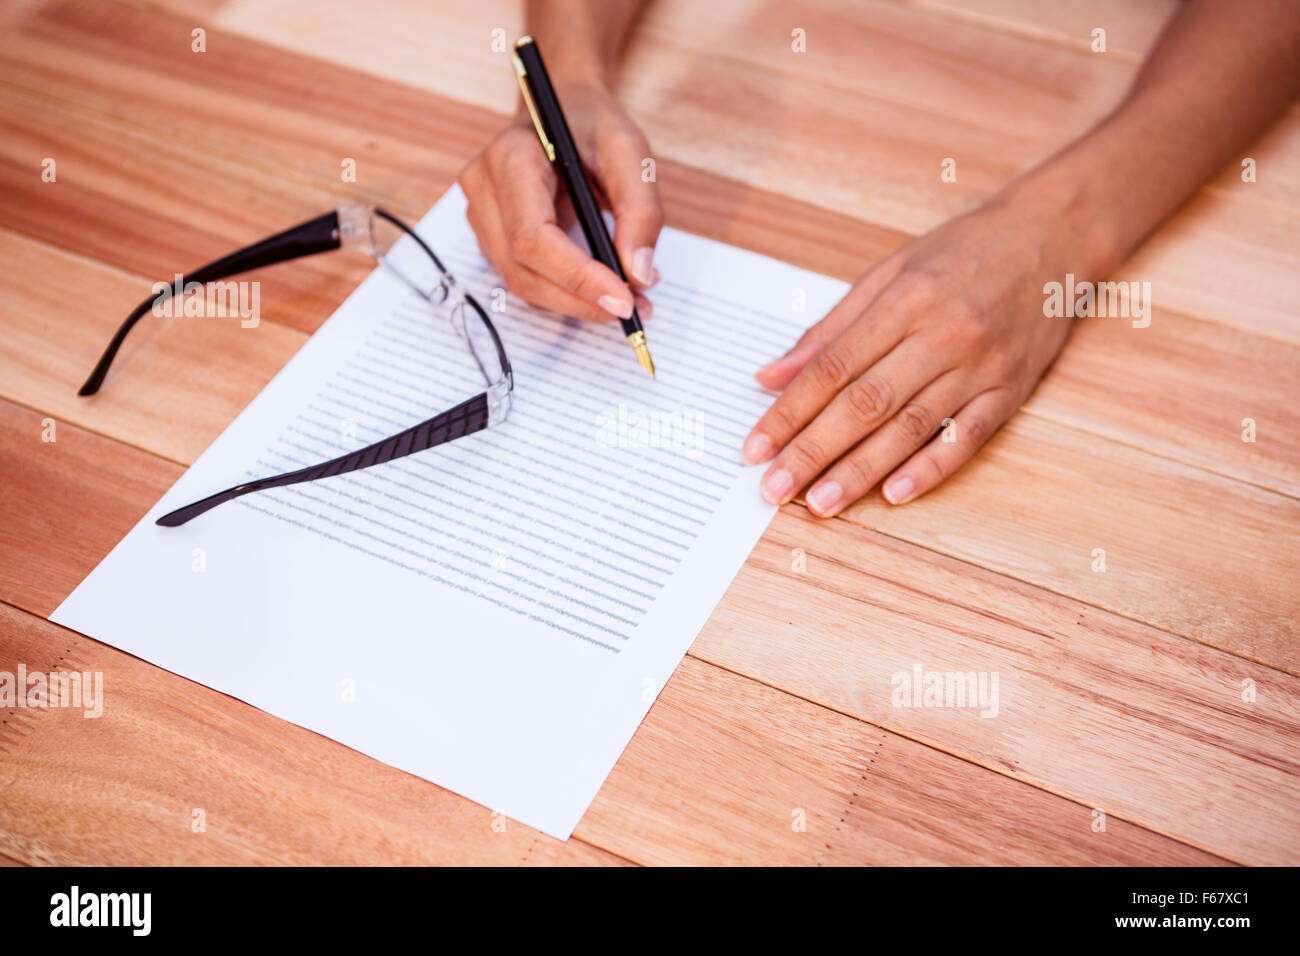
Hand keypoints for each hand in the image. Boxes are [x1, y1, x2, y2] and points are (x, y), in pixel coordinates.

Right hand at [458, 84, 661, 321]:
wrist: (562, 109)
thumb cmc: (593, 126)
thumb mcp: (630, 152)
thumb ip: (640, 211)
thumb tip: (638, 274)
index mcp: (511, 158)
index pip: (532, 237)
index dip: (576, 277)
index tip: (623, 300)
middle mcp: (484, 189)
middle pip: (523, 270)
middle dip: (581, 299)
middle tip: (637, 309)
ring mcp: (481, 216)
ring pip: (522, 283)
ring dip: (576, 303)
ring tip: (630, 298)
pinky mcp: (492, 236)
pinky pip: (526, 279)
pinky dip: (566, 293)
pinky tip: (602, 288)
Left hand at [741, 188, 1078, 514]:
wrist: (1054, 234)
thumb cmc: (964, 251)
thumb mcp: (889, 272)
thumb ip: (829, 329)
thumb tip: (771, 376)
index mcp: (905, 300)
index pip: (833, 368)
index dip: (789, 411)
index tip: (756, 446)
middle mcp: (943, 334)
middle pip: (866, 403)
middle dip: (813, 449)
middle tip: (774, 487)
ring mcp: (981, 365)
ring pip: (912, 426)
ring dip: (861, 470)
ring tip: (820, 502)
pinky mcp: (1012, 389)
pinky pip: (968, 437)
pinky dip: (930, 468)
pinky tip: (894, 494)